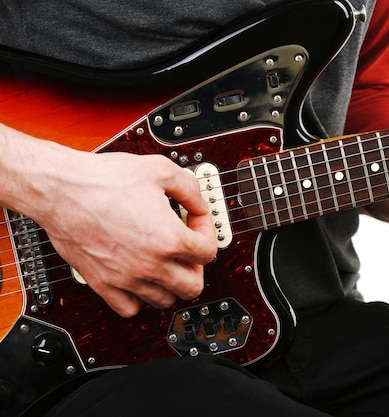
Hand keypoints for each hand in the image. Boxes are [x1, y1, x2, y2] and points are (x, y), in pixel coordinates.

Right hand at [37, 150, 216, 317]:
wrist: (61, 189)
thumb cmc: (103, 180)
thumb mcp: (160, 170)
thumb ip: (190, 189)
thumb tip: (199, 204)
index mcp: (169, 239)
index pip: (208, 252)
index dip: (207, 232)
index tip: (195, 222)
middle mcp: (150, 265)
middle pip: (193, 286)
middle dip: (195, 267)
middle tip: (186, 249)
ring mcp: (126, 278)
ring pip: (164, 300)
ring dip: (170, 283)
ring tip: (163, 262)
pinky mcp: (103, 284)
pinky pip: (130, 308)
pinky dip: (139, 298)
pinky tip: (138, 277)